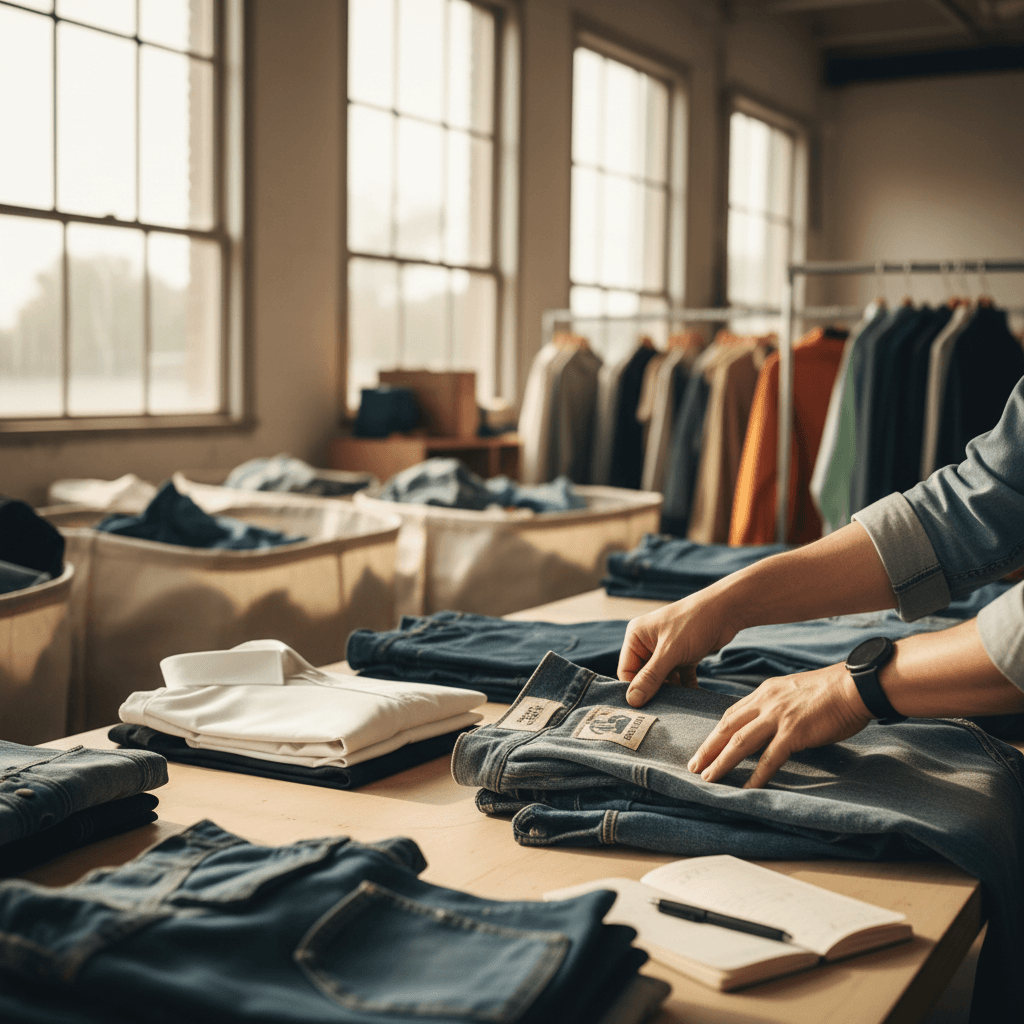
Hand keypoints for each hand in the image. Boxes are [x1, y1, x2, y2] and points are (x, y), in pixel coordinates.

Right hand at [618, 592, 741, 707]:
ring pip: (663, 679)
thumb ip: (650, 677)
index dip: (635, 689)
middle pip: (644, 676)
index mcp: (636, 636)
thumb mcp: (670, 652)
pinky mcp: (683, 655)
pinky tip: (693, 699)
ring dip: (672, 692)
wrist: (727, 610)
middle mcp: (648, 642)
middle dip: (655, 692)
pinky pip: (679, 677)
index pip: (626, 670)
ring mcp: (666, 649)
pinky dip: (685, 688)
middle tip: (665, 709)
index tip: (645, 709)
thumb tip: (632, 701)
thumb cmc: (694, 623)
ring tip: (680, 706)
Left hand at [687, 663, 872, 788]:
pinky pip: (770, 758)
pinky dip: (757, 775)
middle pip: (727, 727)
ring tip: (709, 778)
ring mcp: (778, 717)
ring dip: (722, 762)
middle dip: (708, 748)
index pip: (732, 714)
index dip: (715, 733)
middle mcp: (766, 702)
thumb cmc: (830, 691)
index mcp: (765, 692)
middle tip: (694, 766)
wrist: (854, 686)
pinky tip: (747, 788)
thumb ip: (777, 705)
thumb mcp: (793, 691)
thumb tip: (768, 723)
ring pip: (740, 742)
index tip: (704, 747)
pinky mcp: (794, 732)